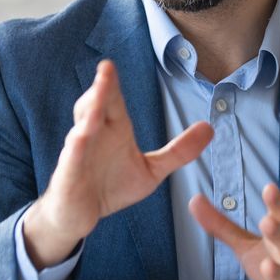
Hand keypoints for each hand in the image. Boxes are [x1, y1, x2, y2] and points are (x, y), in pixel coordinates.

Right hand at [23, 60, 211, 266]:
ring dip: (88, 112)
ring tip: (97, 98)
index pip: (113, 100)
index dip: (111, 82)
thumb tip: (210, 128)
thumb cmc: (110, 186)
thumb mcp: (151, 171)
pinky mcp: (69, 175)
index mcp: (113, 129)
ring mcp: (78, 153)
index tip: (110, 64)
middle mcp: (93, 135)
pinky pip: (71, 158)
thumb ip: (178, 151)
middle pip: (95, 106)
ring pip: (81, 127)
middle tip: (106, 70)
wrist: (80, 215)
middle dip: (100, 88)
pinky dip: (75, 148)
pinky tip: (79, 137)